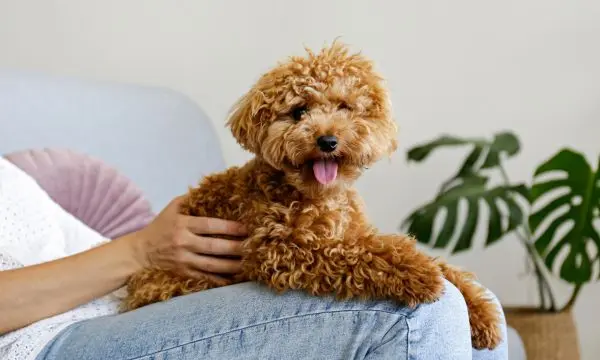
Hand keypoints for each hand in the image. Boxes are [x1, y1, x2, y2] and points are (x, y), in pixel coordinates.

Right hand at [131, 196, 247, 280]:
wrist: (140, 252)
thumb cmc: (161, 226)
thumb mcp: (172, 207)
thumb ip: (191, 199)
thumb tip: (213, 188)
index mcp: (182, 224)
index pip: (209, 226)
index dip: (229, 227)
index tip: (246, 228)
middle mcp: (183, 243)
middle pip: (214, 247)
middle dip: (236, 247)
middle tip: (254, 246)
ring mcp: (184, 261)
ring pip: (212, 265)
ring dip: (233, 265)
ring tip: (249, 263)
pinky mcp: (184, 274)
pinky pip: (205, 278)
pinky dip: (221, 280)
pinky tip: (235, 278)